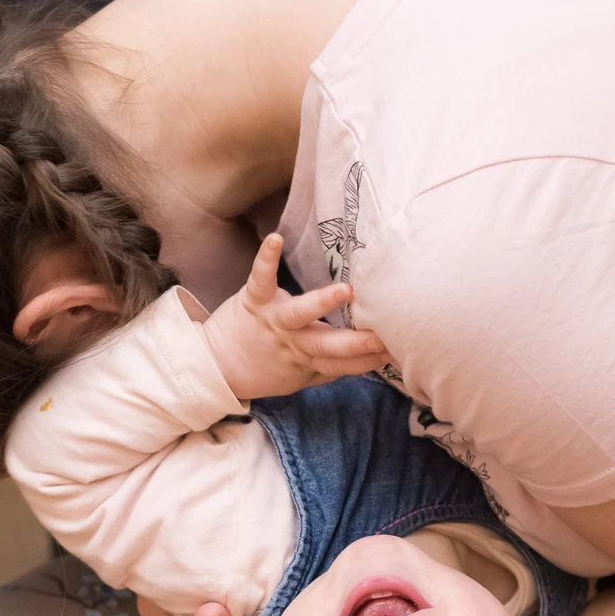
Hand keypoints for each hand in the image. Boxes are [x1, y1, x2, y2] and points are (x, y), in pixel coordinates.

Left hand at [201, 233, 391, 399]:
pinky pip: (261, 279)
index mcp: (309, 361)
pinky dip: (267, 259)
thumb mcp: (302, 376)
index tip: (399, 355)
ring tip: (346, 290)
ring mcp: (274, 321)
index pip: (345, 364)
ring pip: (301, 314)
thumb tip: (372, 361)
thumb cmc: (266, 367)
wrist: (215, 365)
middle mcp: (295, 342)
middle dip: (357, 343)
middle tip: (385, 338)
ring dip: (323, 303)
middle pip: (329, 346)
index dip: (369, 361)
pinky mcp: (253, 302)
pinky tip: (275, 239)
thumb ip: (333, 368)